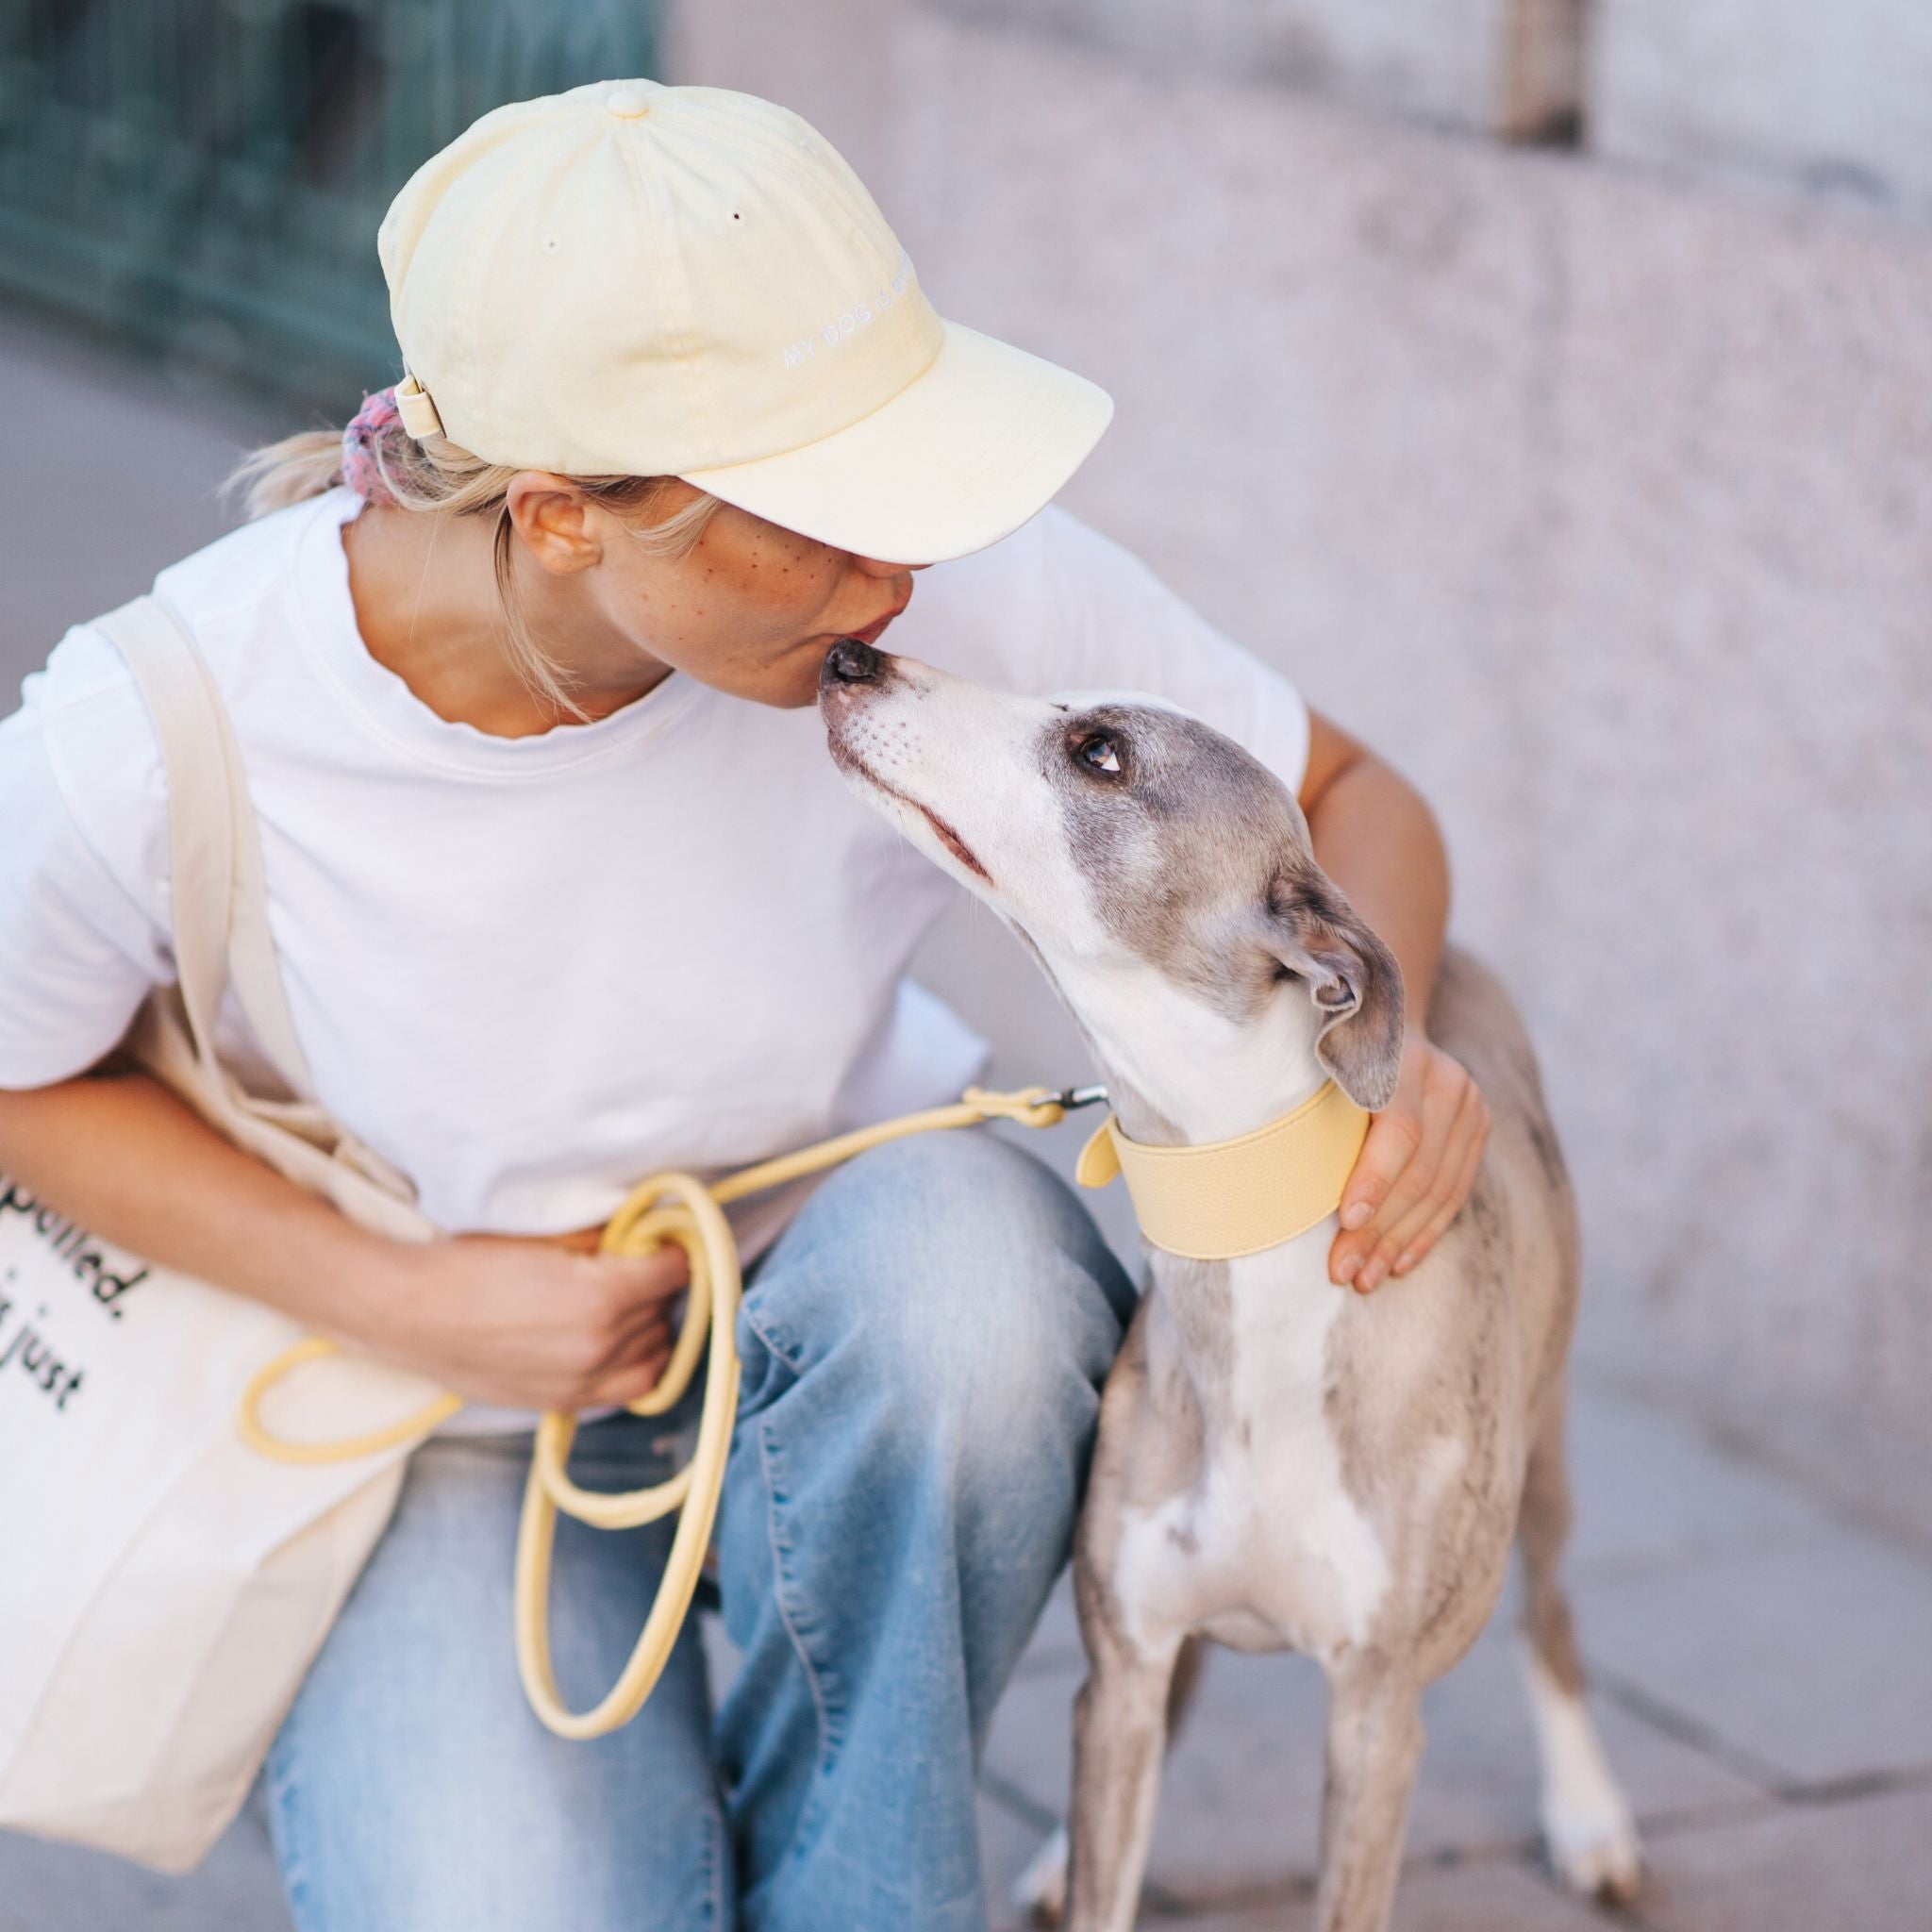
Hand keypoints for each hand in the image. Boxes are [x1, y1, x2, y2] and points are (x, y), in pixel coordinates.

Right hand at [338, 1229, 692, 1412]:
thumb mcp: (546, 1234)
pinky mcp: (560, 1403)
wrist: (409, 1314)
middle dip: (661, 1287)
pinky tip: (620, 1342)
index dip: (675, 1252)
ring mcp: (581, 1383)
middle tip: (643, 1265)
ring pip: (656, 1356)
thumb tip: (645, 1235)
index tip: (666, 1242)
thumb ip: (606, 1237)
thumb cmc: (469, 1264)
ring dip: (653, 1328)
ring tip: (631, 1304)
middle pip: (666, 1313)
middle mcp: (600, 1348)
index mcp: (602, 1298)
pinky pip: (628, 1390)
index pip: (675, 1273)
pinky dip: (637, 1365)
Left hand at [1330, 1032, 1489, 1293]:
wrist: (1391, 1021)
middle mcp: (1449, 1080)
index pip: (1401, 1130)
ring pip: (1440, 1190)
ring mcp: (1472, 1106)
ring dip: (1399, 1242)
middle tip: (1344, 1271)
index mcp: (1407, 1057)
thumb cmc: (1337, 1053)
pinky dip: (1424, 1233)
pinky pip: (1455, 1193)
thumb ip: (1314, 1108)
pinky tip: (1399, 1264)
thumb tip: (1273, 1180)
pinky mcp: (1479, 1130)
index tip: (1346, 1221)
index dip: (1375, 1179)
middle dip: (1379, 1228)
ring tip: (1366, 1278)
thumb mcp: (1324, 1067)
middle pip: (1419, 1170)